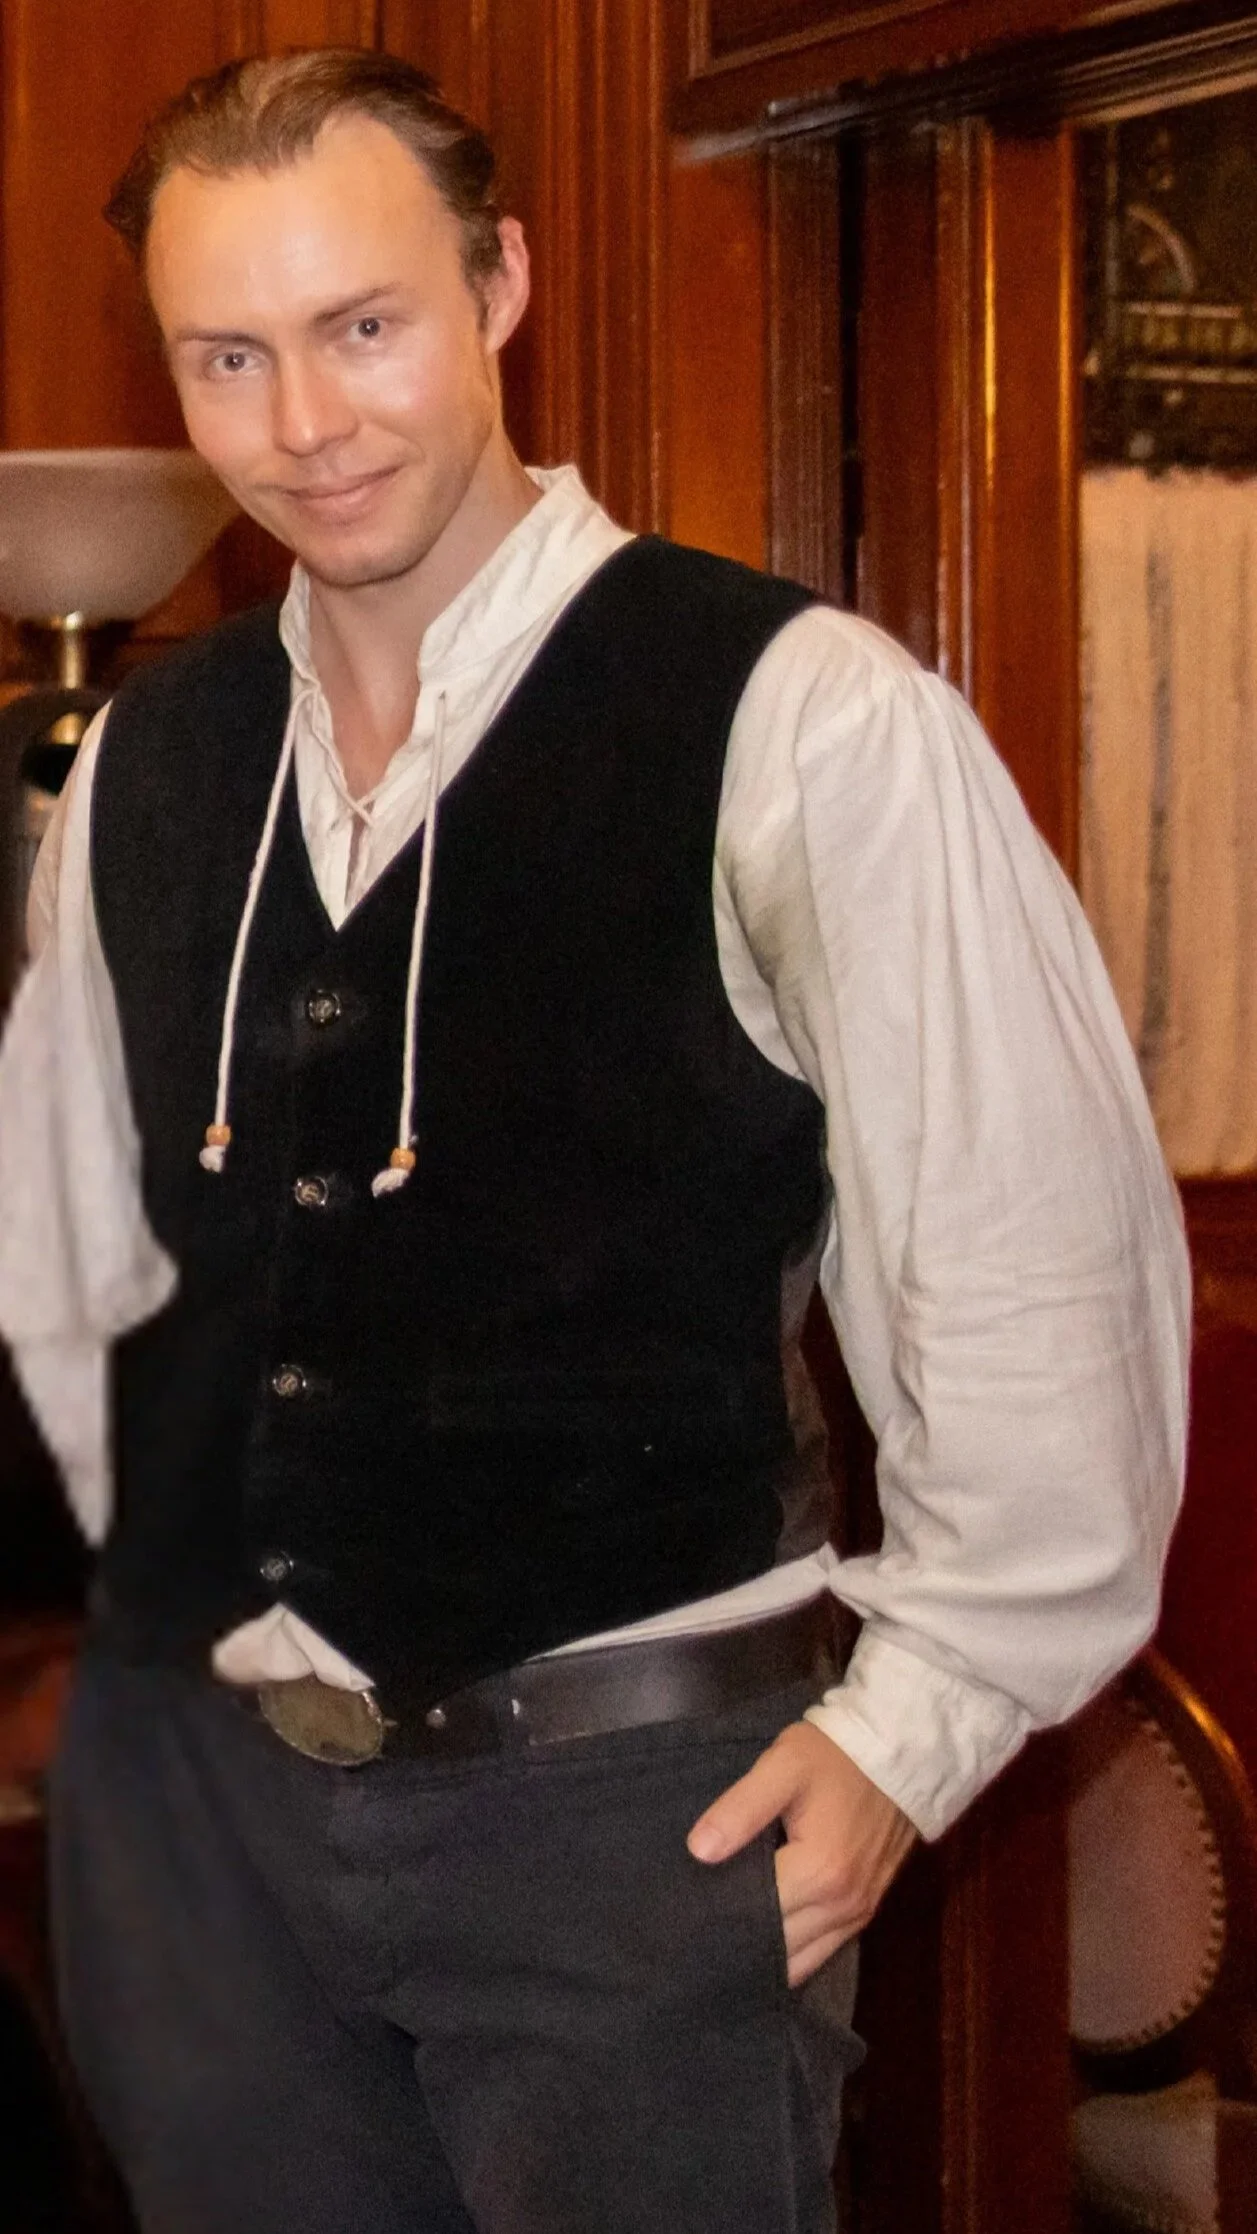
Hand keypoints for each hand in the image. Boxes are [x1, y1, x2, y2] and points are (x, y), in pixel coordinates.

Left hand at [686, 1721, 917, 1985]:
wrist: (898, 1754)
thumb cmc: (834, 1757)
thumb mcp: (783, 1766)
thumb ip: (740, 1809)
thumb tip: (697, 1851)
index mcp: (817, 1872)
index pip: (752, 1914)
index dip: (716, 1914)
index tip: (682, 1914)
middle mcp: (840, 1906)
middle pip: (775, 1948)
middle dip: (736, 1943)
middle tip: (692, 1937)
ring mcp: (857, 1915)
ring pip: (799, 1963)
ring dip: (763, 1958)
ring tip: (720, 1945)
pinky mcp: (865, 1914)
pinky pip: (821, 1953)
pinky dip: (792, 1955)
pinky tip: (761, 1944)